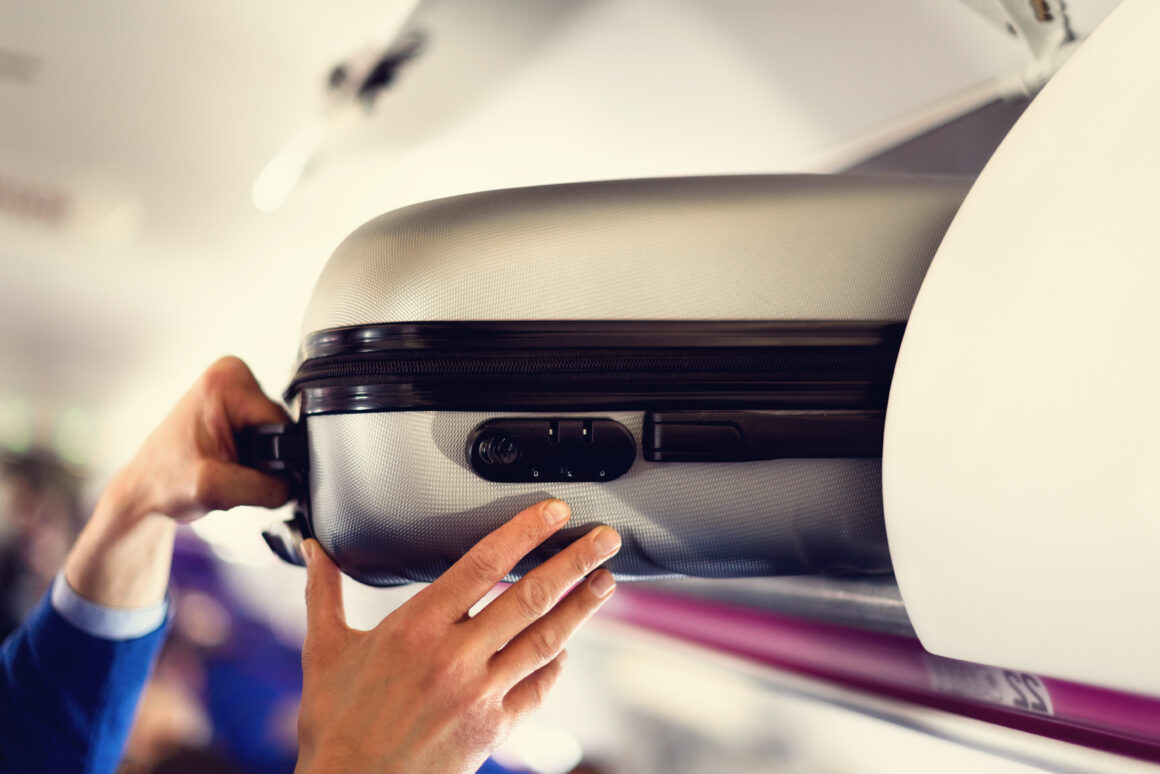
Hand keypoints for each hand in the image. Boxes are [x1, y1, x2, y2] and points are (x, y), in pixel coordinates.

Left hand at [64, 356, 291, 606]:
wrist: (144, 490)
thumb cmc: (165, 481)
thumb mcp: (216, 490)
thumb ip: (267, 488)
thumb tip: (299, 485)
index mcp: (227, 380)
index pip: (282, 425)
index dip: (272, 459)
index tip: (238, 469)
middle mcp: (232, 374)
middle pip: (281, 429)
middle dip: (264, 459)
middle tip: (229, 472)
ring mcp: (233, 388)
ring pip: (276, 436)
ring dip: (257, 460)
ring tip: (226, 469)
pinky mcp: (234, 404)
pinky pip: (266, 436)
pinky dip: (252, 457)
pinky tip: (228, 463)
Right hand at [295, 500, 619, 773]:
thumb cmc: (337, 725)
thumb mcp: (324, 650)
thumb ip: (324, 592)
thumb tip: (313, 550)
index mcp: (415, 628)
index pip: (483, 564)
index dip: (525, 532)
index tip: (554, 512)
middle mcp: (454, 657)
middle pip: (529, 597)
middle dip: (574, 563)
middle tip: (606, 539)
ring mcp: (479, 694)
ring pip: (544, 639)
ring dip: (581, 607)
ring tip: (606, 581)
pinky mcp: (493, 728)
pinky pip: (537, 688)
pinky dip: (556, 664)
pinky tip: (566, 646)